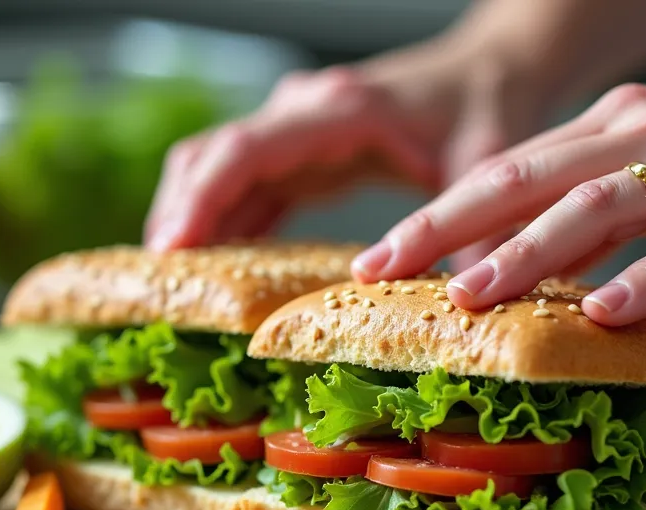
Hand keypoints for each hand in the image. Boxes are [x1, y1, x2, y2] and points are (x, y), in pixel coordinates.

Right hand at [142, 36, 542, 255]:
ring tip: (172, 286)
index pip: (247, 149)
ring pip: (216, 169)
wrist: (487, 71)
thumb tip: (461, 302)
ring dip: (191, 222)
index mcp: (338, 111)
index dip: (203, 197)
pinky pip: (243, 186)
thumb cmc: (485, 108)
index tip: (173, 246)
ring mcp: (294, 130)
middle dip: (178, 216)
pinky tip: (212, 268)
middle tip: (158, 283)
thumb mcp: (485, 167)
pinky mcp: (299, 154)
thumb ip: (469, 229)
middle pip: (211, 157)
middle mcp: (303, 112)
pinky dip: (221, 223)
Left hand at [351, 15, 645, 325]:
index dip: (436, 212)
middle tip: (377, 271)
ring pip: (599, 208)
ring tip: (468, 293)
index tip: (375, 256)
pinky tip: (607, 313)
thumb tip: (544, 268)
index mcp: (618, 130)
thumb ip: (612, 210)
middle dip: (445, 226)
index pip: (510, 171)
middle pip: (528, 181)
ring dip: (528, 252)